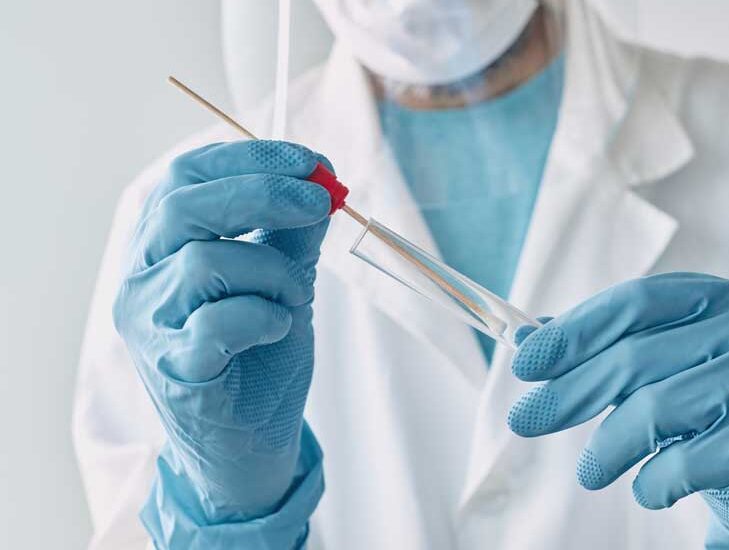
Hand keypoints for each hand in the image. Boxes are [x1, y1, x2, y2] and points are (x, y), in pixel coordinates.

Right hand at [114, 140, 331, 520]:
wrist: (249, 442)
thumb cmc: (259, 356)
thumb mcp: (282, 281)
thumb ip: (292, 234)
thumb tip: (323, 181)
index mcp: (162, 245)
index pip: (188, 175)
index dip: (251, 158)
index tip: (312, 162)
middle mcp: (140, 278)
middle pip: (185, 205)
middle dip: (264, 193)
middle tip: (319, 202)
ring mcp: (148, 324)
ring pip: (205, 262)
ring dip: (273, 272)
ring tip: (294, 297)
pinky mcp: (172, 368)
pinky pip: (218, 323)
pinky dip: (263, 318)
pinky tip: (276, 330)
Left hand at [507, 273, 728, 538]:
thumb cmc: (700, 395)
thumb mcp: (654, 359)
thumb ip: (595, 344)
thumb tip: (523, 339)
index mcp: (715, 296)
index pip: (632, 302)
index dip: (572, 332)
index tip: (523, 362)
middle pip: (634, 358)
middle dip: (568, 393)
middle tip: (523, 420)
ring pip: (654, 411)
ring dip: (606, 449)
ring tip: (589, 472)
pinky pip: (684, 464)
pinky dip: (651, 483)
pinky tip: (645, 487)